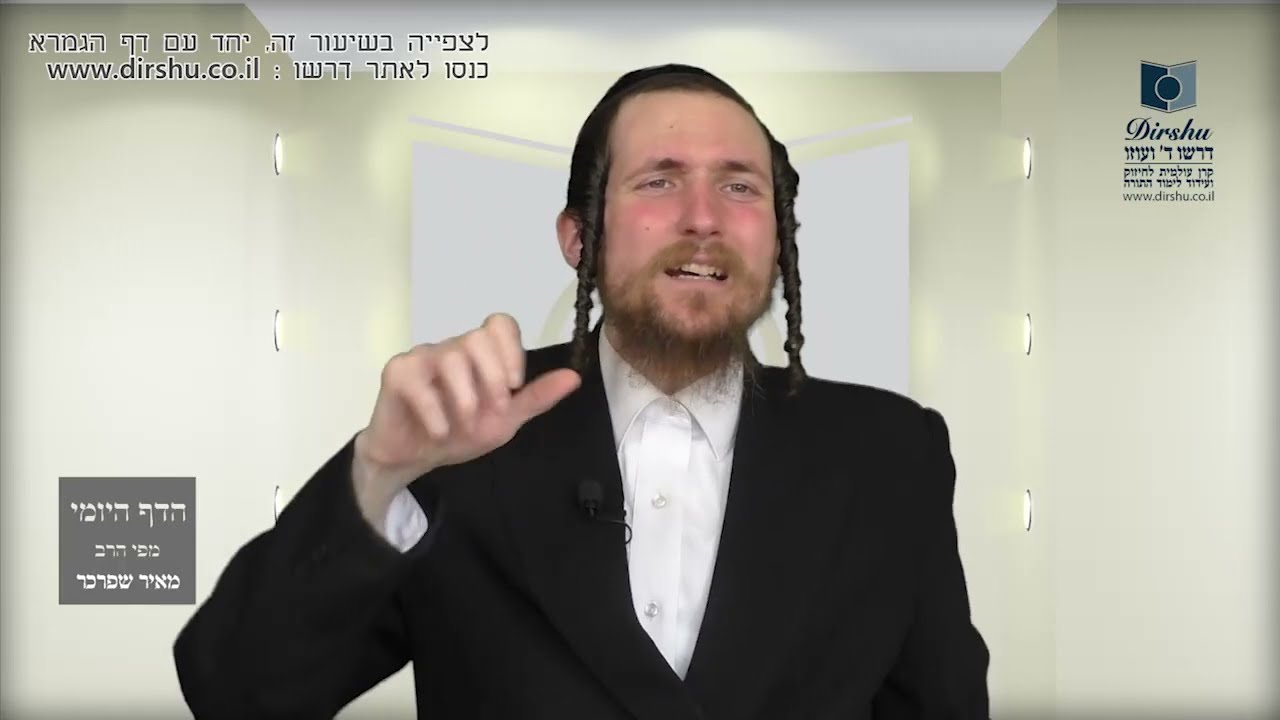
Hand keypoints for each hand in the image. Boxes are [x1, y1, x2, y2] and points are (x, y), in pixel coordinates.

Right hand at [354, 313, 580, 492]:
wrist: (414, 457)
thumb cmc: (459, 433)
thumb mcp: (505, 421)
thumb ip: (536, 398)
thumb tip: (573, 377)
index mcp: (480, 354)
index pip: (500, 324)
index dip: (511, 350)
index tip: (515, 385)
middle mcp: (453, 347)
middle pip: (477, 338)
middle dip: (492, 377)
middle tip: (494, 411)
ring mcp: (423, 356)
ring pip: (451, 358)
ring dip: (464, 400)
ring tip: (463, 425)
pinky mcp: (397, 373)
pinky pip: (419, 382)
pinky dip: (435, 412)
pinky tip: (440, 431)